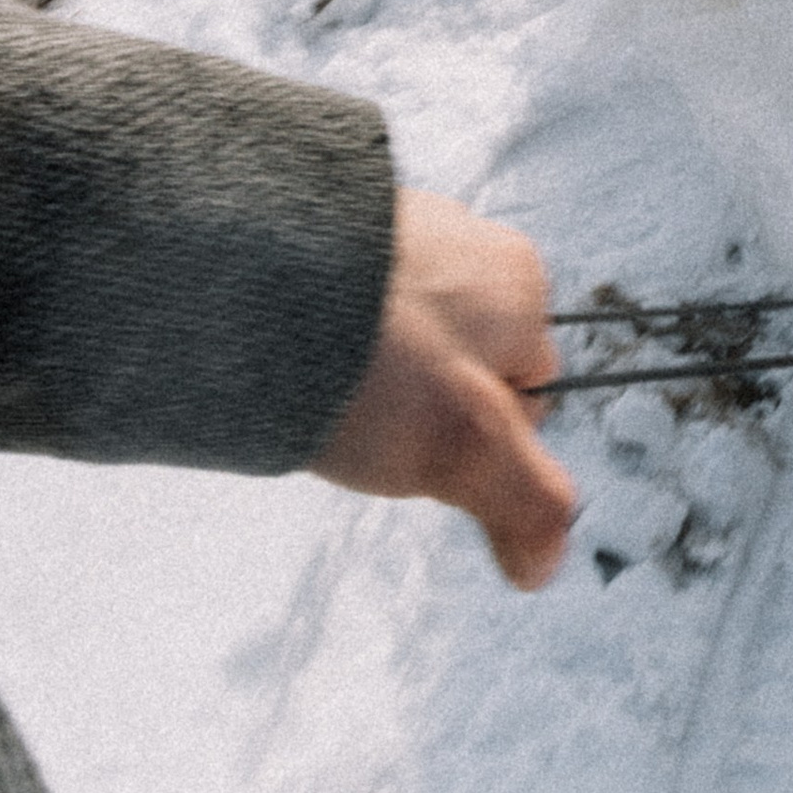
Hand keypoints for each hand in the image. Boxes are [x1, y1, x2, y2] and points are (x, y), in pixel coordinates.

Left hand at [314, 188, 578, 590]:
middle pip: (459, 361)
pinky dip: (322, 331)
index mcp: (522, 285)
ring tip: (321, 386)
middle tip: (369, 419)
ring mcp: (401, 227)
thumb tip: (545, 567)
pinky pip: (342, 298)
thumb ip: (525, 503)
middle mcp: (470, 241)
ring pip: (398, 332)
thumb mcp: (468, 448)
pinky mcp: (331, 226)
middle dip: (419, 401)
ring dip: (366, 366)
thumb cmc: (372, 359)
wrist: (248, 272)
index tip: (426, 445)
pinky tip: (293, 352)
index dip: (479, 437)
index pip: (527, 391)